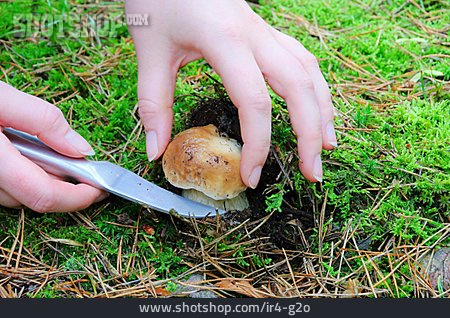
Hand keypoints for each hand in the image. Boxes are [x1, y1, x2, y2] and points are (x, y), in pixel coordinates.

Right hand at [0, 82, 106, 211]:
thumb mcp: (1, 98)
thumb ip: (42, 121)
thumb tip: (80, 149)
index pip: (43, 196)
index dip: (78, 198)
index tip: (99, 188)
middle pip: (33, 199)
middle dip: (65, 187)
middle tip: (85, 170)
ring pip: (16, 195)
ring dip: (43, 180)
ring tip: (51, 154)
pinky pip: (2, 187)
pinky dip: (22, 177)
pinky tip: (24, 154)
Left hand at [126, 0, 336, 186]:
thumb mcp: (149, 50)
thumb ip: (154, 103)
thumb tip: (155, 150)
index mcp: (226, 39)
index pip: (255, 102)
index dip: (258, 145)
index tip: (250, 177)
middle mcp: (255, 34)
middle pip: (300, 87)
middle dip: (310, 134)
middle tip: (313, 173)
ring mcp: (264, 30)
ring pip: (308, 70)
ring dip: (322, 110)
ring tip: (327, 145)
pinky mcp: (264, 31)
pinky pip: (301, 59)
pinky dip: (314, 88)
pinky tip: (315, 106)